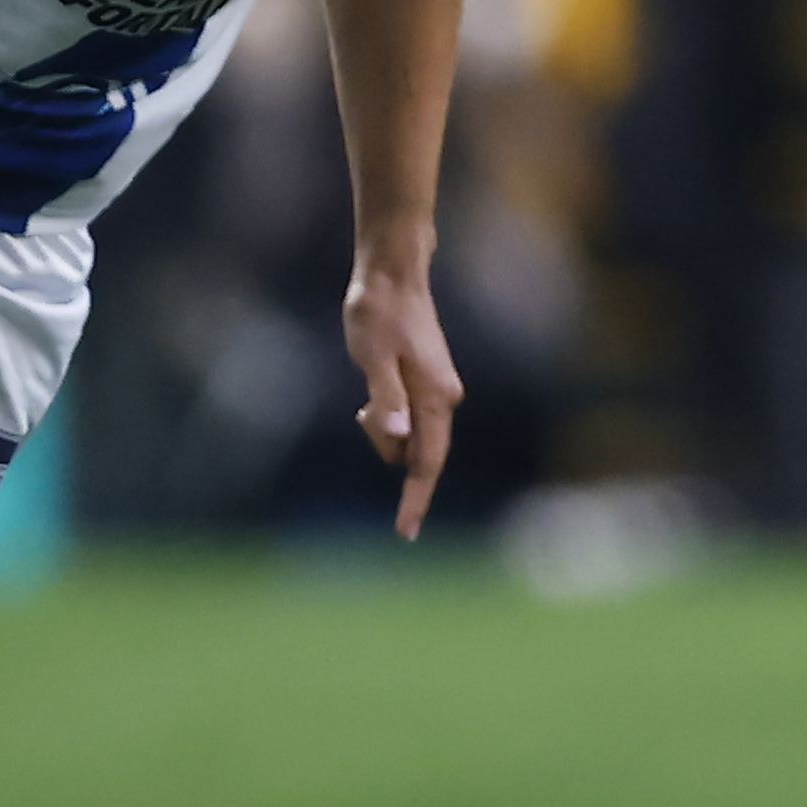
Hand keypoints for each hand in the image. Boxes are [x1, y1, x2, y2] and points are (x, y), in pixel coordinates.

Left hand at [343, 261, 462, 540]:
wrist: (393, 274)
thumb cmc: (379, 313)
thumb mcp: (372, 356)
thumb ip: (386, 399)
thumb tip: (398, 438)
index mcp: (435, 399)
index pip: (427, 464)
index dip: (415, 500)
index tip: (405, 533)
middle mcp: (445, 400)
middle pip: (415, 453)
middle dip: (385, 447)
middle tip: (361, 409)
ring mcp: (438, 392)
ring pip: (409, 437)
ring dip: (384, 428)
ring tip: (367, 390)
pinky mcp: (428, 384)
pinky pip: (409, 421)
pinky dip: (388, 418)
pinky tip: (374, 391)